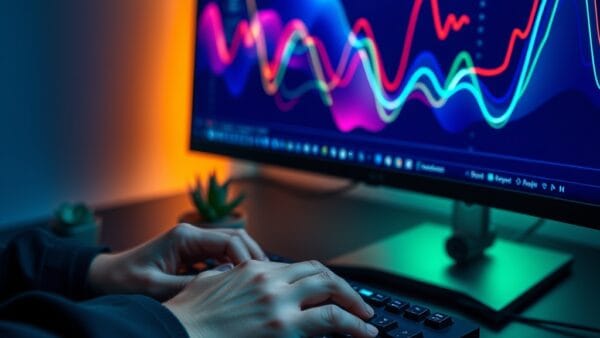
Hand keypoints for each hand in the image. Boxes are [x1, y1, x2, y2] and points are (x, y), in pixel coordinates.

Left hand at [88, 223, 267, 299]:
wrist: (105, 277)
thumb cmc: (126, 281)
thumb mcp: (157, 288)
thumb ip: (192, 284)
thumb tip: (227, 282)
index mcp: (185, 237)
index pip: (229, 241)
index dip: (247, 259)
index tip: (257, 278)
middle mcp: (191, 234)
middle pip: (236, 238)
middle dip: (253, 256)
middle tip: (268, 277)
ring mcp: (192, 242)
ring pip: (230, 245)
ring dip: (245, 260)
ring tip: (259, 280)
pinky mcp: (190, 252)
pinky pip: (219, 255)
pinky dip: (233, 266)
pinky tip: (239, 283)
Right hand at [164, 260, 378, 337]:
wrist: (174, 334)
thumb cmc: (185, 317)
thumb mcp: (206, 286)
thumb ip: (226, 277)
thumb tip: (232, 274)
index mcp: (252, 270)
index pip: (298, 267)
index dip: (320, 277)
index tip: (330, 288)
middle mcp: (269, 279)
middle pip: (320, 273)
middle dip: (343, 286)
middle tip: (357, 302)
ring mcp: (277, 301)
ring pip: (331, 289)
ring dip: (354, 302)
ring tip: (366, 317)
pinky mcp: (282, 325)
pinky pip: (331, 319)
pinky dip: (354, 324)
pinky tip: (364, 332)